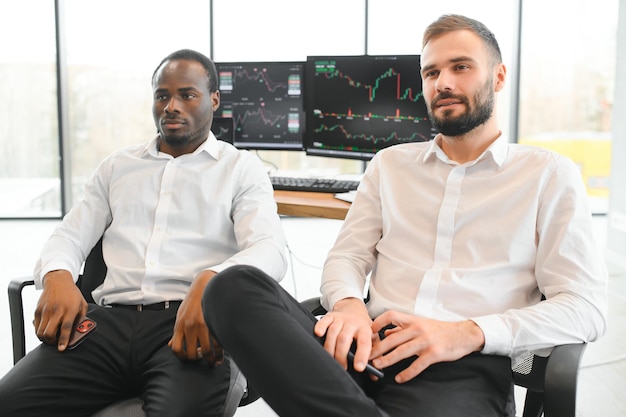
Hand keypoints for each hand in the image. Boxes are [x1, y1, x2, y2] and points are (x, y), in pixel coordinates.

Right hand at [34, 270, 86, 350]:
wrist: (58, 281)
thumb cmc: (72, 293)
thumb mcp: (82, 304)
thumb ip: (81, 317)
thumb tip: (79, 330)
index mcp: (70, 309)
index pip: (65, 328)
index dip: (63, 340)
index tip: (62, 348)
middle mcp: (57, 310)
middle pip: (50, 333)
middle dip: (52, 342)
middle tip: (56, 343)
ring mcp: (46, 310)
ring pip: (41, 332)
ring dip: (45, 339)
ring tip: (51, 338)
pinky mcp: (38, 310)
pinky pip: (36, 326)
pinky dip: (39, 332)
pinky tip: (45, 330)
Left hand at [169, 270, 223, 365]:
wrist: (205, 285)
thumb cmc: (193, 300)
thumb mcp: (181, 315)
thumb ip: (177, 331)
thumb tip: (171, 345)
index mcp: (180, 325)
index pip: (176, 348)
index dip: (182, 357)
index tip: (188, 358)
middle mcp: (189, 326)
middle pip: (191, 353)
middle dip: (198, 359)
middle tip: (203, 359)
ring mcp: (202, 325)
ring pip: (206, 351)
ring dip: (211, 359)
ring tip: (215, 361)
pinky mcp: (214, 322)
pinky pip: (217, 343)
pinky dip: (220, 351)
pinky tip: (222, 353)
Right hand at [313, 297, 373, 372]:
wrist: (353, 308)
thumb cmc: (362, 327)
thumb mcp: (373, 338)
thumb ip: (374, 356)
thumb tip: (374, 376)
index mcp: (365, 329)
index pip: (364, 342)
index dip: (362, 355)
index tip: (359, 368)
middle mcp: (352, 323)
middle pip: (344, 339)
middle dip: (341, 355)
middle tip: (341, 368)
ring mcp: (340, 319)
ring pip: (333, 332)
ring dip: (330, 348)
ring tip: (329, 359)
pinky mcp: (330, 316)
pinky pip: (323, 321)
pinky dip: (320, 327)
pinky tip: (318, 335)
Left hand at [370, 310, 484, 382]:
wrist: (463, 334)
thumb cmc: (440, 329)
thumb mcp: (421, 324)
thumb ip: (403, 328)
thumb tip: (385, 332)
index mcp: (413, 320)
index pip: (391, 316)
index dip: (378, 322)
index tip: (368, 331)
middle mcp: (418, 329)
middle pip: (392, 338)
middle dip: (378, 348)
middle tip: (367, 356)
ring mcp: (426, 341)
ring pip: (402, 351)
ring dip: (388, 360)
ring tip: (378, 366)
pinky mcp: (434, 353)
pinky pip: (417, 365)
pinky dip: (407, 373)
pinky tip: (399, 378)